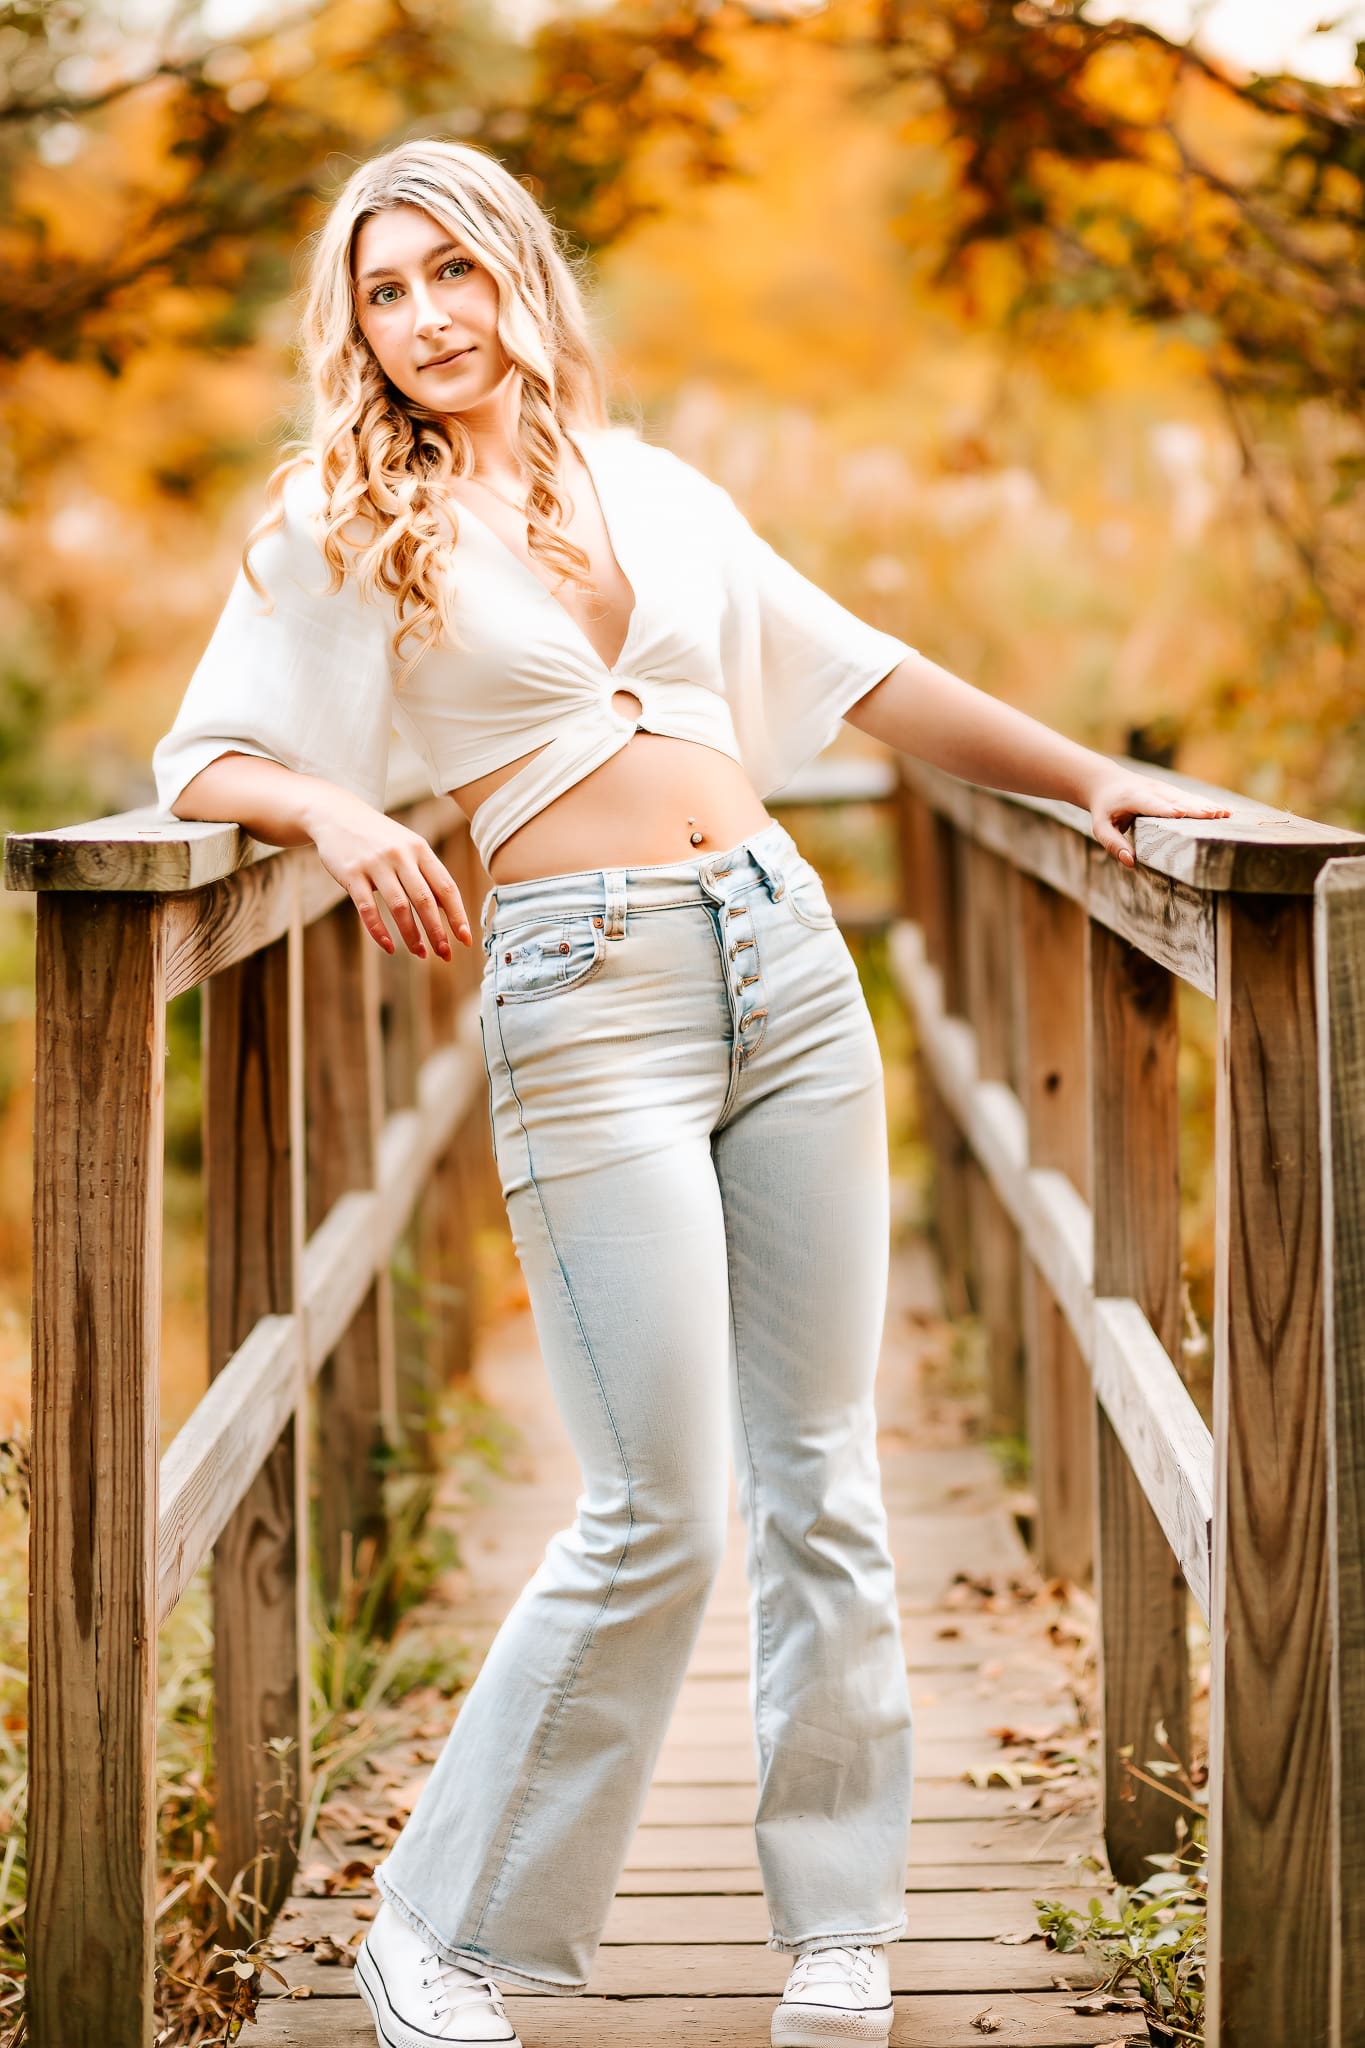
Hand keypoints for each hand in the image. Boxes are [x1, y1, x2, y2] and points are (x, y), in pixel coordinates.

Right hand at [306, 789, 471, 957]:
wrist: (337, 816)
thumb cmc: (380, 838)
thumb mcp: (408, 847)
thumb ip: (426, 875)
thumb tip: (447, 910)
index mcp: (420, 850)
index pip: (446, 887)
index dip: (458, 915)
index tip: (465, 940)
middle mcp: (401, 855)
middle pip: (425, 900)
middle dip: (437, 931)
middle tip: (445, 954)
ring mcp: (375, 864)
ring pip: (399, 907)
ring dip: (411, 935)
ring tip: (420, 953)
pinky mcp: (352, 874)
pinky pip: (368, 909)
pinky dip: (379, 931)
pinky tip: (389, 946)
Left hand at [1085, 766, 1231, 868]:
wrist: (1107, 782)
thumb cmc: (1104, 809)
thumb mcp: (1100, 827)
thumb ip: (1113, 844)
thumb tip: (1130, 861)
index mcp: (1133, 797)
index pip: (1152, 804)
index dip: (1166, 809)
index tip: (1182, 813)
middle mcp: (1152, 789)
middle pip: (1176, 799)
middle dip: (1195, 807)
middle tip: (1215, 815)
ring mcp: (1164, 789)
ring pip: (1188, 797)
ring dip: (1206, 805)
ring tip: (1226, 814)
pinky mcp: (1172, 791)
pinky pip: (1191, 797)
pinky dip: (1207, 803)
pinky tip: (1225, 811)